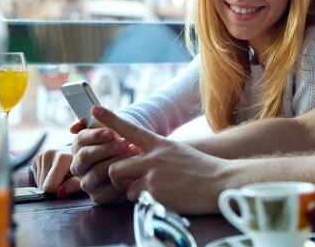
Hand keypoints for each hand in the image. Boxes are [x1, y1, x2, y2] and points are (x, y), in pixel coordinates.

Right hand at [31, 119, 87, 196]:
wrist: (82, 150)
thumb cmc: (85, 165)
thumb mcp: (84, 176)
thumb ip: (75, 185)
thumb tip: (60, 192)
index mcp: (63, 157)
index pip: (50, 186)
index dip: (59, 190)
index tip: (69, 183)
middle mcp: (49, 153)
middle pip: (43, 186)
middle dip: (54, 187)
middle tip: (67, 178)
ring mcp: (41, 154)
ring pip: (39, 183)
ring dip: (50, 182)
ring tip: (63, 174)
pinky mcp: (36, 157)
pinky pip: (36, 178)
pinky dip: (46, 178)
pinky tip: (56, 171)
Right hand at [70, 124, 138, 204]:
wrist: (140, 155)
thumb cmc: (125, 139)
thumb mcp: (115, 127)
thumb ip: (101, 120)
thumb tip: (82, 119)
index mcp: (80, 146)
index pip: (81, 140)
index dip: (95, 135)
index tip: (110, 132)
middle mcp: (79, 165)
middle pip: (86, 156)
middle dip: (106, 149)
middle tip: (125, 143)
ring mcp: (87, 181)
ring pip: (95, 173)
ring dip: (115, 163)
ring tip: (133, 155)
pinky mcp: (99, 196)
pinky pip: (105, 192)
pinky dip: (120, 182)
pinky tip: (133, 174)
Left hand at [92, 106, 226, 213]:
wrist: (220, 183)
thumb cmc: (202, 169)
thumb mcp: (178, 152)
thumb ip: (156, 155)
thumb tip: (136, 163)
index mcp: (159, 144)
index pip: (130, 129)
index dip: (110, 119)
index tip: (94, 110)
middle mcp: (153, 157)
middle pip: (115, 167)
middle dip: (116, 178)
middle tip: (126, 183)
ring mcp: (153, 176)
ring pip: (125, 188)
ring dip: (134, 193)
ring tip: (154, 191)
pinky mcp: (156, 194)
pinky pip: (138, 201)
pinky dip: (146, 203)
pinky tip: (164, 198)